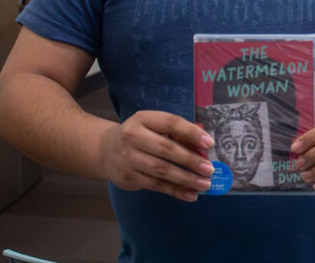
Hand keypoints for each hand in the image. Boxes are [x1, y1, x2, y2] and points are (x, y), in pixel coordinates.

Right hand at [98, 110, 215, 201]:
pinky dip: (175, 191)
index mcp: (143, 119)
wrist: (104, 150)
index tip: (209, 143)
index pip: (170, 123)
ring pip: (161, 171)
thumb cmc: (139, 135)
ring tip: (204, 184)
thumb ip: (176, 133)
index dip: (191, 133)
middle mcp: (133, 137)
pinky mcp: (128, 178)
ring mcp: (128, 159)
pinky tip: (191, 194)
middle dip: (191, 161)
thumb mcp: (153, 125)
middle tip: (209, 169)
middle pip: (166, 149)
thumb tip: (203, 148)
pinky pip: (156, 185)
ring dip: (186, 179)